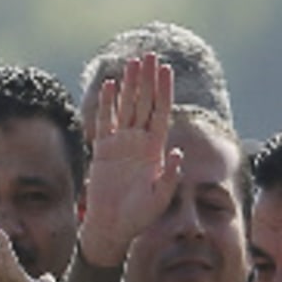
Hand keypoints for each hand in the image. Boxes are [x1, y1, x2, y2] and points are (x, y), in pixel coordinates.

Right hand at [79, 52, 182, 267]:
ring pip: (127, 107)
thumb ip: (170, 177)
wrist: (112, 226)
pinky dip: (108, 103)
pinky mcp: (103, 149)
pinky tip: (112, 85)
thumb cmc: (139, 217)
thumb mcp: (159, 198)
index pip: (161, 113)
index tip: (166, 70)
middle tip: (150, 55)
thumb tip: (178, 153)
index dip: (164, 91)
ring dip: (131, 85)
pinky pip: (106, 121)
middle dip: (148, 80)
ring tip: (134, 62)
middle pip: (145, 104)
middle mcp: (140, 142)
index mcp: (156, 150)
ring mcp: (121, 143)